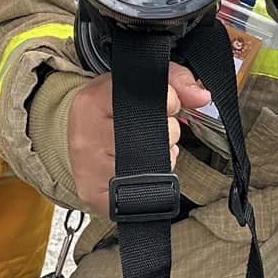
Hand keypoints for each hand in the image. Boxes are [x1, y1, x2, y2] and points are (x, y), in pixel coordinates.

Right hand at [64, 66, 209, 216]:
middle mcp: (86, 137)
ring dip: (161, 159)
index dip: (169, 102)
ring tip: (144, 149)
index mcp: (92, 101)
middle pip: (154, 138)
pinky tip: (139, 170)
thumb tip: (202, 97)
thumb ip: (175, 80)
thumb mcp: (137, 83)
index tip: (168, 103)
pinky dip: (151, 183)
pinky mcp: (96, 197)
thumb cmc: (110, 109)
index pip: (146, 101)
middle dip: (166, 132)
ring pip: (153, 168)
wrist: (75, 138)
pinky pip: (142, 193)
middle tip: (152, 129)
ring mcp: (89, 171)